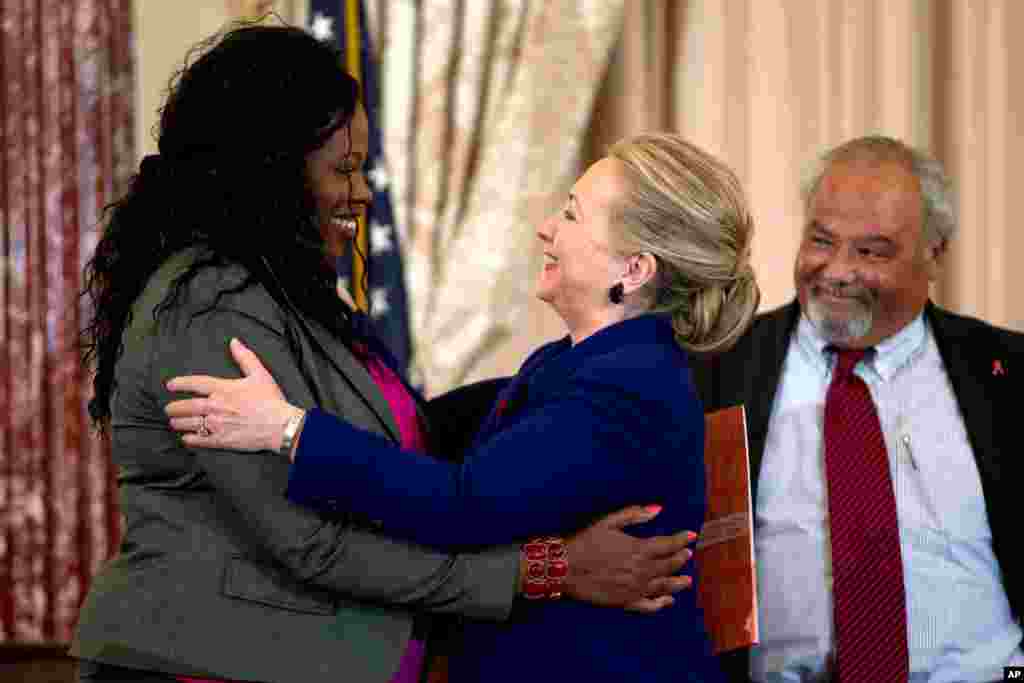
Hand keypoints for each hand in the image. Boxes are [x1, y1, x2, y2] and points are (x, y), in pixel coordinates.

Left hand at [164, 338, 301, 451]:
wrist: (280, 426)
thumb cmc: (271, 400)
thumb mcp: (260, 374)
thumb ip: (245, 357)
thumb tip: (234, 342)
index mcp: (223, 389)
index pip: (195, 383)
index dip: (180, 383)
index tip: (170, 385)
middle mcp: (215, 406)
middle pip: (187, 406)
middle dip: (174, 407)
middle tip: (168, 408)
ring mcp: (217, 424)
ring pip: (189, 423)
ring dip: (178, 422)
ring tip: (174, 422)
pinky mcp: (221, 440)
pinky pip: (199, 440)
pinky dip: (190, 440)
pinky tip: (186, 439)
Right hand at [564, 505, 695, 612]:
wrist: (566, 568)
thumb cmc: (586, 542)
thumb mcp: (608, 522)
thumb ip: (634, 514)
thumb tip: (658, 509)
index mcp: (639, 549)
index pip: (669, 544)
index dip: (682, 539)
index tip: (691, 535)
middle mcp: (642, 570)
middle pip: (669, 565)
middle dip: (681, 558)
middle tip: (688, 554)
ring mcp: (636, 588)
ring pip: (665, 586)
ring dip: (679, 582)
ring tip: (687, 580)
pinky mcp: (627, 602)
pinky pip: (650, 605)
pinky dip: (662, 603)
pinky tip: (668, 600)